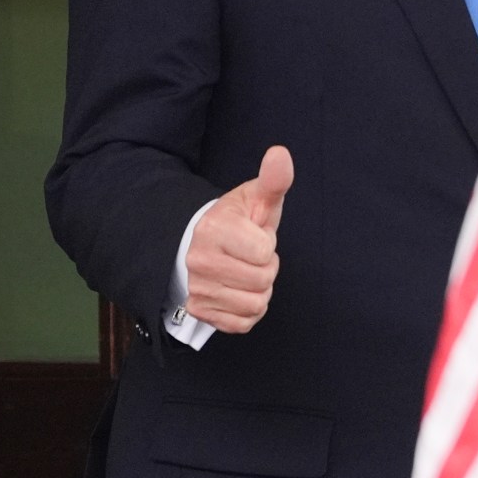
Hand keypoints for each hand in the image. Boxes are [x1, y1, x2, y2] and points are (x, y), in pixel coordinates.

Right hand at [184, 146, 291, 333]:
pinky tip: (238, 291)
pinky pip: (242, 323)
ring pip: (254, 303)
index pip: (264, 252)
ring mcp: (196, 288)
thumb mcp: (256, 198)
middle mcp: (197, 261)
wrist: (203, 245)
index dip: (267, 245)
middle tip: (251, 256)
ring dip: (259, 290)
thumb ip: (273, 180)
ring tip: (245, 271)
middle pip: (262, 280)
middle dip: (266, 268)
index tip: (254, 235)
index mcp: (212, 230)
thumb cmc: (238, 221)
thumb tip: (280, 153)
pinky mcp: (199, 311)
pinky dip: (248, 310)